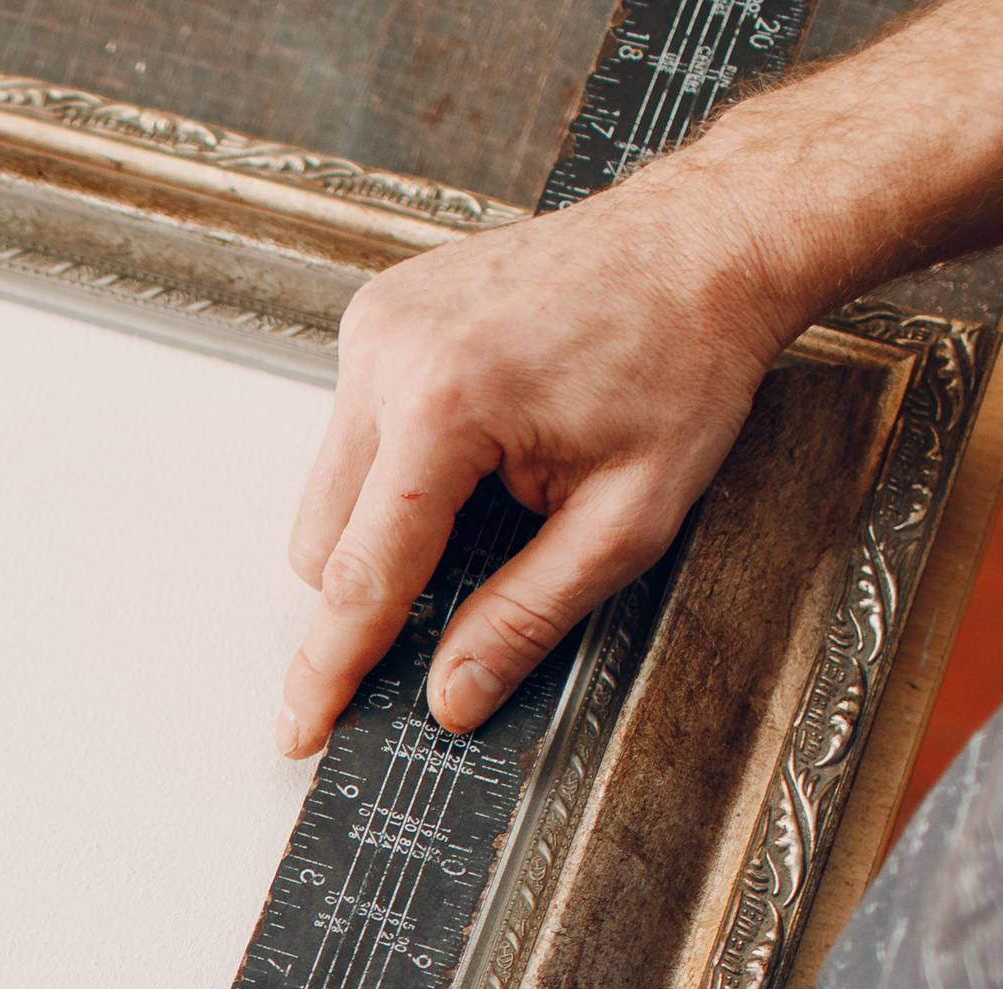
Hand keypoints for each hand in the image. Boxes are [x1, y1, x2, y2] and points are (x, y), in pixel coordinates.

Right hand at [278, 173, 805, 756]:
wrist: (702, 245)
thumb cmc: (682, 361)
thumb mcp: (628, 521)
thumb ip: (528, 616)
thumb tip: (453, 697)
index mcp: (445, 403)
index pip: (363, 573)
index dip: (332, 666)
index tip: (301, 728)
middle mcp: (389, 353)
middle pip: (323, 539)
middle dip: (377, 588)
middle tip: (468, 592)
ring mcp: (376, 325)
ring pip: (330, 489)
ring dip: (390, 524)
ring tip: (496, 492)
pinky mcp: (380, 313)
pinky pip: (355, 431)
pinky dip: (401, 465)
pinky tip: (483, 440)